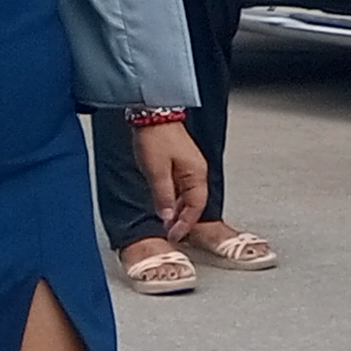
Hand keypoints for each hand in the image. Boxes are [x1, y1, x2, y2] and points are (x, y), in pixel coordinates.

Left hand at [135, 120, 205, 236]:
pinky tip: (167, 204)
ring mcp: (190, 168)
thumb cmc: (156, 138)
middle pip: (195, 203)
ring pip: (189, 196)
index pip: (196, 207)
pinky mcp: (181, 163)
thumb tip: (168, 217)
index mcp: (196, 175)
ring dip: (180, 211)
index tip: (174, 236)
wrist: (152, 115)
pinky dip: (176, 200)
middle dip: (184, 220)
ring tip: (168, 222)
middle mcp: (197, 172)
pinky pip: (183, 188)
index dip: (185, 224)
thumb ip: (163, 196)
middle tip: (171, 232)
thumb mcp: (156, 171)